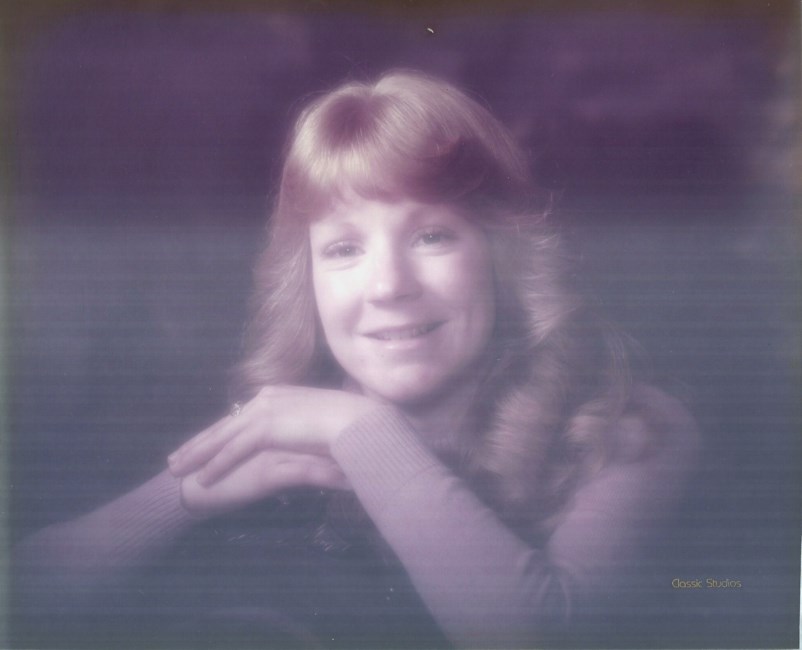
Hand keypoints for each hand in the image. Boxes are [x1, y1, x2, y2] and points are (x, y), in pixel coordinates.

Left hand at [168, 385, 375, 513]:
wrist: (355, 419)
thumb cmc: (345, 421)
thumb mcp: (315, 420)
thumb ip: (298, 426)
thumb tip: (292, 436)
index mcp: (276, 395)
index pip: (239, 417)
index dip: (218, 433)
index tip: (200, 445)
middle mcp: (265, 398)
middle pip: (224, 424)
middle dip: (198, 443)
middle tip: (175, 459)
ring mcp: (264, 410)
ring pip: (222, 436)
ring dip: (197, 454)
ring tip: (177, 470)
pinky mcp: (266, 427)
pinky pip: (235, 449)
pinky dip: (217, 463)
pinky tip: (202, 478)